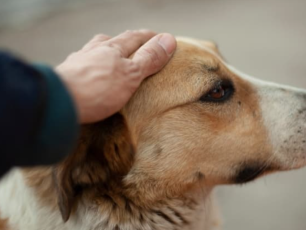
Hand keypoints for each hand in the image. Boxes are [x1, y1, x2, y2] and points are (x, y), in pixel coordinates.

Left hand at [56, 30, 175, 123]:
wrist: (60, 102)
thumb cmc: (98, 89)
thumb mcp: (131, 74)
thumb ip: (149, 58)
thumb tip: (169, 39)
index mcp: (113, 49)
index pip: (135, 37)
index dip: (148, 37)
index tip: (159, 38)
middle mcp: (94, 50)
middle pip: (113, 40)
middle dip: (126, 41)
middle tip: (135, 43)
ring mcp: (79, 61)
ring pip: (95, 49)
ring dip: (105, 50)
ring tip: (110, 55)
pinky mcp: (67, 74)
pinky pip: (82, 63)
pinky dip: (90, 64)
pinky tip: (88, 72)